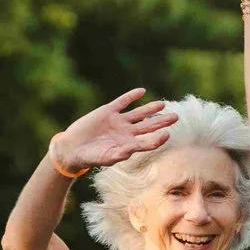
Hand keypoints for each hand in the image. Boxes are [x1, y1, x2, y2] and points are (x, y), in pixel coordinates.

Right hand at [49, 89, 174, 172]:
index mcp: (129, 146)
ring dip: (151, 109)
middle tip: (176, 117)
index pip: (148, 142)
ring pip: (139, 114)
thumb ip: (120, 154)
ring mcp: (118, 121)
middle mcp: (127, 133)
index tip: (167, 134)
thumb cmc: (91, 157)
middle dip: (162, 122)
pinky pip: (122, 102)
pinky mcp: (108, 111)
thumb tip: (132, 151)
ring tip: (163, 104)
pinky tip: (141, 91)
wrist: (73, 148)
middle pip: (148, 126)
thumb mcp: (106, 157)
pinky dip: (131, 96)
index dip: (158, 138)